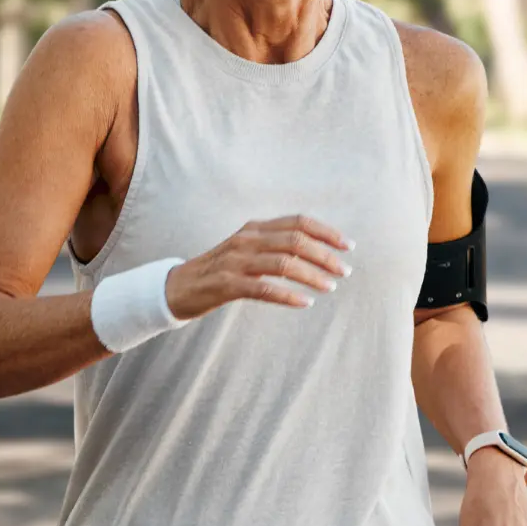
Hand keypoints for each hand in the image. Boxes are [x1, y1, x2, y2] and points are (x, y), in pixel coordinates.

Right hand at [165, 216, 351, 317]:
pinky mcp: (227, 284)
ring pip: (284, 264)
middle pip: (296, 241)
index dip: (326, 232)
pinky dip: (288, 296)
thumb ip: (274, 245)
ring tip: (330, 287)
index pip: (298, 222)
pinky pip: (264, 289)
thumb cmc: (219, 270)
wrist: (178, 287)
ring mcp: (236, 261)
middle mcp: (247, 240)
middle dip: (325, 255)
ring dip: (312, 276)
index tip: (348, 246)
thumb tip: (314, 250)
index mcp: (255, 228)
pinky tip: (305, 303)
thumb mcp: (247, 249)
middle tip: (345, 271)